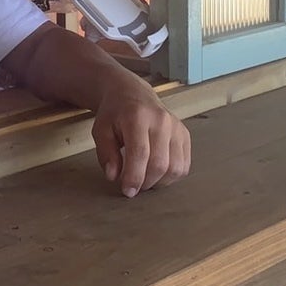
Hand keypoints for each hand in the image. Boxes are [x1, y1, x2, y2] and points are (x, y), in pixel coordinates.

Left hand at [92, 80, 190, 196]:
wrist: (132, 94)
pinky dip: (171, 176)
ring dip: (159, 182)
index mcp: (137, 117)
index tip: (127, 192)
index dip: (134, 177)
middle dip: (146, 182)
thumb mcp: (100, 130)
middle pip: (160, 164)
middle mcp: (161, 121)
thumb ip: (106, 153)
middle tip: (133, 187)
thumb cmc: (114, 113)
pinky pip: (184, 164)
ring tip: (144, 179)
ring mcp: (176, 127)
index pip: (140, 153)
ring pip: (175, 168)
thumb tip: (113, 176)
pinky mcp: (185, 134)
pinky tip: (156, 173)